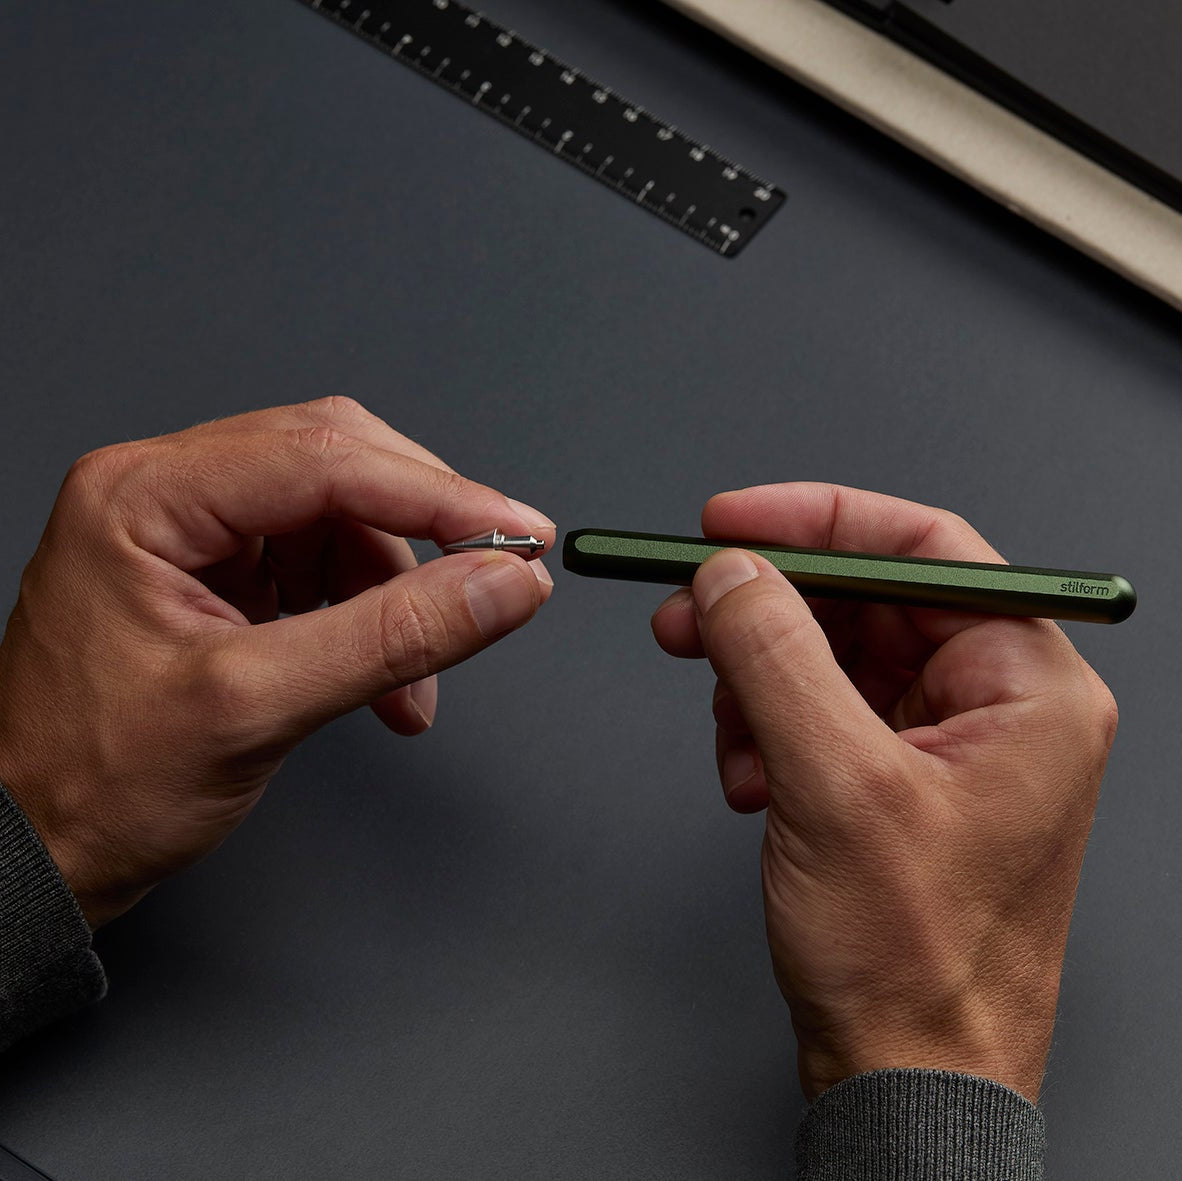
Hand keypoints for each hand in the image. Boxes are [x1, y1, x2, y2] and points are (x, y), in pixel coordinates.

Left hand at [0, 398, 554, 928]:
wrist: (37, 851)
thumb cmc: (96, 784)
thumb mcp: (258, 706)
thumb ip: (392, 636)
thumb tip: (502, 584)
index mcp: (144, 496)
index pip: (325, 460)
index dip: (439, 496)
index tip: (519, 534)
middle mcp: (164, 494)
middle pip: (337, 468)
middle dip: (421, 533)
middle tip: (495, 577)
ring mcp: (189, 533)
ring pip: (339, 520)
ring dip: (397, 595)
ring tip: (411, 684)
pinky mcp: (214, 574)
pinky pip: (321, 566)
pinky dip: (369, 619)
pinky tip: (384, 685)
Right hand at [651, 483, 1116, 1102]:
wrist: (904, 1074)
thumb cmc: (915, 963)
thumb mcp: (835, 788)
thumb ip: (776, 659)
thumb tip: (732, 574)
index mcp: (1027, 687)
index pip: (924, 549)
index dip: (819, 521)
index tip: (733, 522)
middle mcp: (996, 704)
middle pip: (864, 601)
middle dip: (766, 612)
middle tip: (688, 614)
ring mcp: (945, 742)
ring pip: (829, 656)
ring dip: (758, 685)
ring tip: (734, 743)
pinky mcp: (897, 777)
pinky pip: (817, 711)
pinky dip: (766, 730)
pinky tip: (751, 781)